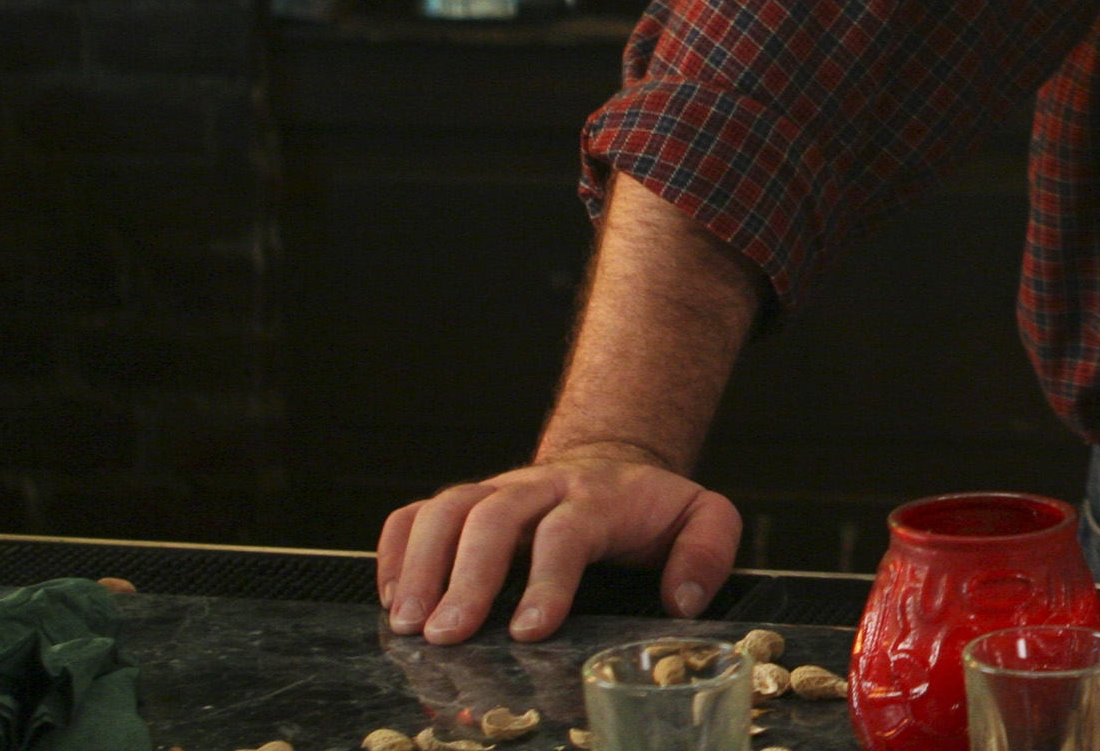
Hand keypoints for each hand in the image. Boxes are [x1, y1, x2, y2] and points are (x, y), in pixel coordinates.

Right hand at [377, 452, 743, 643]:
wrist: (611, 462)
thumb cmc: (648, 506)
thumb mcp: (702, 516)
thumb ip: (708, 550)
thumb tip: (682, 600)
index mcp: (596, 496)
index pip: (566, 531)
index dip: (546, 580)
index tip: (529, 631)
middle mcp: (537, 489)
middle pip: (492, 518)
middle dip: (466, 579)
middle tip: (447, 637)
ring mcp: (494, 493)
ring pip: (445, 509)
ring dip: (419, 566)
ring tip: (407, 626)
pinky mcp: (464, 505)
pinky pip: (415, 515)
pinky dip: (394, 551)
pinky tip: (391, 598)